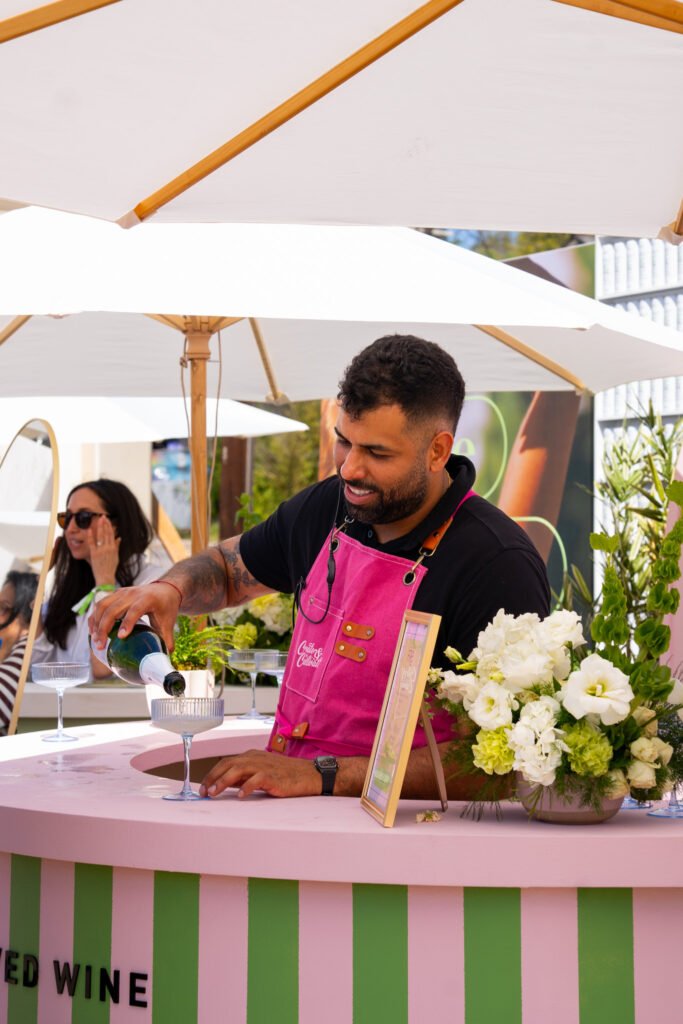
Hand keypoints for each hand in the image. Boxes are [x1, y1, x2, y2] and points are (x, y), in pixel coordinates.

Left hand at [88, 515, 119, 586]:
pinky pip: (92, 543)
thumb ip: (117, 547)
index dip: (109, 526)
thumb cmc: (111, 568)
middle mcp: (108, 548)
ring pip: (100, 536)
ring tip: (99, 519)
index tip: (107, 520)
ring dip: (100, 527)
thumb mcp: (116, 557)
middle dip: (105, 524)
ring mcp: (101, 550)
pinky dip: (90, 536)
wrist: (105, 577)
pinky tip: (89, 529)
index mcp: (113, 548)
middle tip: (103, 516)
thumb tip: (119, 538)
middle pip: (106, 533)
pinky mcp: (94, 554)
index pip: (112, 534)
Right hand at [88, 580, 180, 650]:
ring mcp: (122, 592)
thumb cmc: (166, 606)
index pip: (135, 610)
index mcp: (147, 599)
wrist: (165, 588)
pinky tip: (93, 630)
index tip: (120, 637)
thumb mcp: (168, 622)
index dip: (127, 623)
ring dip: (96, 623)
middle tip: (100, 645)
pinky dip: (95, 616)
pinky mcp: (116, 594)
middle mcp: (133, 594)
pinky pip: (101, 604)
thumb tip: (166, 658)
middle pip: (113, 609)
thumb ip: (167, 640)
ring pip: (103, 605)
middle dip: (104, 628)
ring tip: (95, 640)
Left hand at [199, 749, 321, 798]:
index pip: (226, 762)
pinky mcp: (273, 776)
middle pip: (228, 764)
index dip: (213, 774)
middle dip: (213, 778)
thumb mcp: (261, 772)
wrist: (308, 774)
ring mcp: (264, 765)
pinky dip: (247, 787)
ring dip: (223, 781)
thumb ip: (245, 776)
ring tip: (214, 793)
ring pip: (238, 770)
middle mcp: (255, 758)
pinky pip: (256, 780)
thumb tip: (226, 784)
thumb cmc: (285, 775)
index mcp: (251, 756)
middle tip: (204, 792)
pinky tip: (240, 796)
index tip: (204, 787)